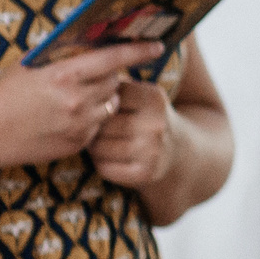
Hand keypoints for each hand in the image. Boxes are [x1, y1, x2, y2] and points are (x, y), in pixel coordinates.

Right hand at [0, 43, 161, 169]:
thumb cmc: (2, 94)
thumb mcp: (30, 65)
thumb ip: (61, 54)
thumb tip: (88, 41)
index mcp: (65, 75)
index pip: (114, 58)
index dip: (139, 51)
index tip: (158, 46)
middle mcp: (77, 100)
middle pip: (115, 81)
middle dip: (110, 75)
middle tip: (93, 75)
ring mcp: (79, 125)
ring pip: (110, 105)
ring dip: (102, 98)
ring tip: (77, 97)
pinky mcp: (77, 144)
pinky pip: (97, 127)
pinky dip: (91, 120)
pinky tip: (67, 118)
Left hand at [88, 77, 197, 223]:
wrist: (181, 151)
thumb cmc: (147, 119)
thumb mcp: (142, 96)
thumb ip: (114, 87)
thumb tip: (78, 85)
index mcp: (153, 97)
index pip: (107, 97)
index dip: (97, 103)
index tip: (102, 107)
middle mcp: (156, 123)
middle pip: (100, 124)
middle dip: (93, 127)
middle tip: (99, 130)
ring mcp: (152, 150)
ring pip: (99, 148)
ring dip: (94, 147)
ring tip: (103, 144)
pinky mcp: (146, 173)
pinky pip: (105, 168)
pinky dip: (102, 164)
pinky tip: (112, 160)